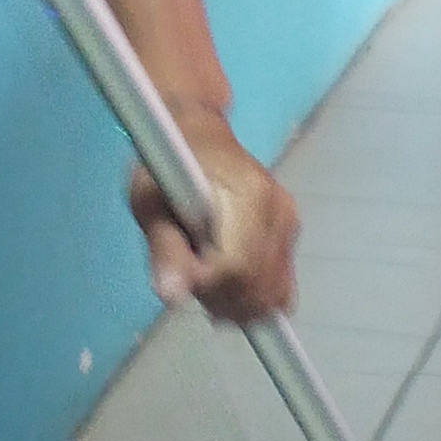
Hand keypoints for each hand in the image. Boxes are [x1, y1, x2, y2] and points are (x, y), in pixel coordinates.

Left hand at [130, 115, 299, 325]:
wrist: (199, 137)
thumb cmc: (167, 166)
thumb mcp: (150, 203)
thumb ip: (164, 250)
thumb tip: (171, 296)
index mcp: (247, 195)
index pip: (237, 266)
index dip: (208, 286)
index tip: (181, 279)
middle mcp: (279, 210)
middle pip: (258, 283)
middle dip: (221, 299)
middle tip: (189, 282)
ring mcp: (289, 224)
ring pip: (273, 292)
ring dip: (237, 303)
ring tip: (205, 283)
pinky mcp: (290, 235)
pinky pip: (281, 285)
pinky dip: (254, 299)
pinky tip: (229, 290)